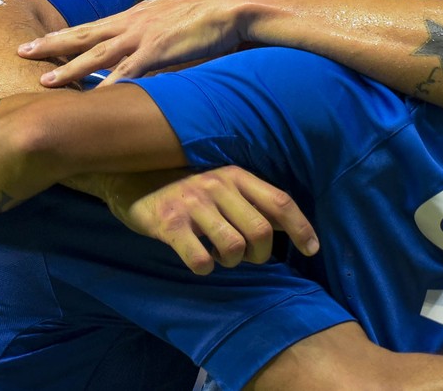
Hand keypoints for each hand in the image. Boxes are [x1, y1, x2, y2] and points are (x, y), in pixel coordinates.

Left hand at [18, 0, 252, 86]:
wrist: (234, 4)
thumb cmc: (212, 13)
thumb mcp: (177, 20)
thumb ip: (160, 35)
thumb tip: (152, 51)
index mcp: (138, 14)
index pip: (94, 27)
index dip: (66, 36)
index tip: (42, 43)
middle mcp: (134, 22)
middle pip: (84, 35)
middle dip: (51, 45)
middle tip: (21, 52)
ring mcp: (144, 36)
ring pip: (97, 55)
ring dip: (69, 69)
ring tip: (44, 82)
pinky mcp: (159, 50)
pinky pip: (128, 72)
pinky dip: (108, 87)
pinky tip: (91, 99)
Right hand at [105, 166, 318, 274]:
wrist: (129, 177)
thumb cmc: (186, 186)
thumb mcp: (223, 185)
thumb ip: (254, 202)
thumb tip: (292, 225)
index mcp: (236, 175)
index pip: (280, 202)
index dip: (301, 228)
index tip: (312, 250)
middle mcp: (218, 185)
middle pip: (261, 231)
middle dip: (261, 254)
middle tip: (246, 257)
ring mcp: (193, 204)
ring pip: (233, 247)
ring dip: (232, 262)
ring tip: (220, 256)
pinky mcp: (169, 224)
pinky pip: (199, 259)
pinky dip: (205, 268)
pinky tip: (199, 260)